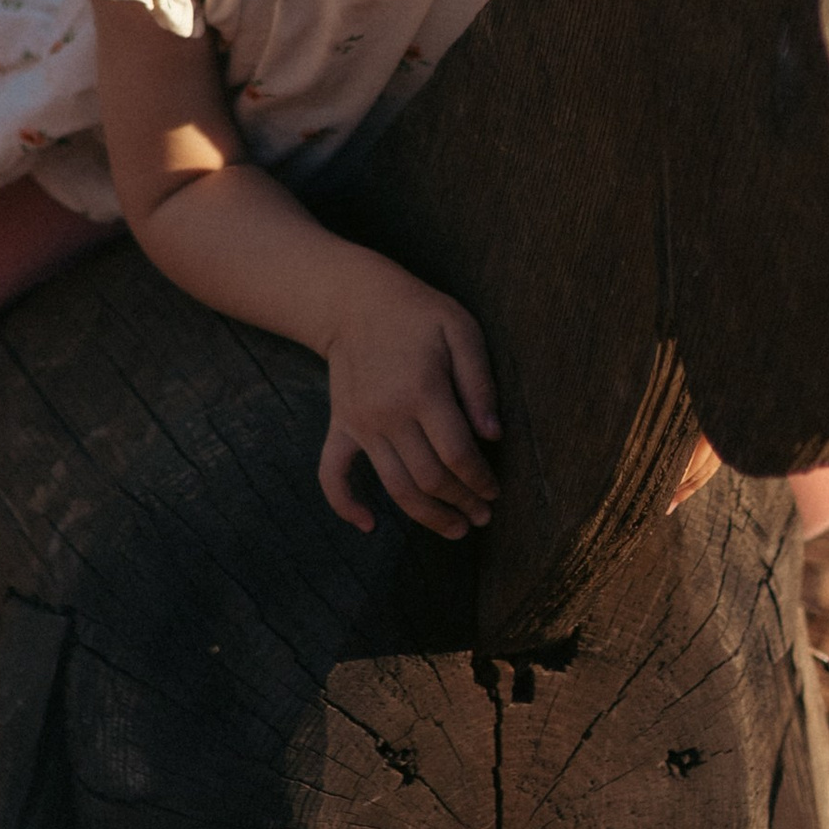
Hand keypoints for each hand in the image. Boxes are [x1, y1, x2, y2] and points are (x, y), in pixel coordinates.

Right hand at [317, 263, 499, 540]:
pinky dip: (345, 504)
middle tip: (483, 516)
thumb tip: (494, 436)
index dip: (481, 480)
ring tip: (455, 529)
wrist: (352, 299)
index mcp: (423, 391)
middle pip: (429, 478)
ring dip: (426, 516)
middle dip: (461, 503)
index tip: (495, 492)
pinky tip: (368, 525)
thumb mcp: (461, 330)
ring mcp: (360, 423)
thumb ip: (480, 383)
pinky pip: (332, 473)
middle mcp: (389, 414)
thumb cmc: (416, 312)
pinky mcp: (340, 425)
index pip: (458, 454)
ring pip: (394, 487)